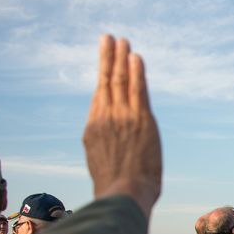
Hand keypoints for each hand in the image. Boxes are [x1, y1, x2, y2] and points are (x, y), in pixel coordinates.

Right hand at [82, 35, 161, 217]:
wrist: (123, 194)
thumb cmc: (117, 191)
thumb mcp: (101, 168)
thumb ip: (104, 152)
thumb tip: (111, 152)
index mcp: (92, 131)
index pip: (99, 100)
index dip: (104, 81)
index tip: (107, 68)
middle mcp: (105, 119)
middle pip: (105, 82)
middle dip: (107, 59)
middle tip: (108, 39)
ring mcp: (122, 117)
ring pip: (120, 80)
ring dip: (121, 58)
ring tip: (122, 41)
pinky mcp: (140, 119)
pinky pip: (137, 89)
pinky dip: (136, 71)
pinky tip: (136, 57)